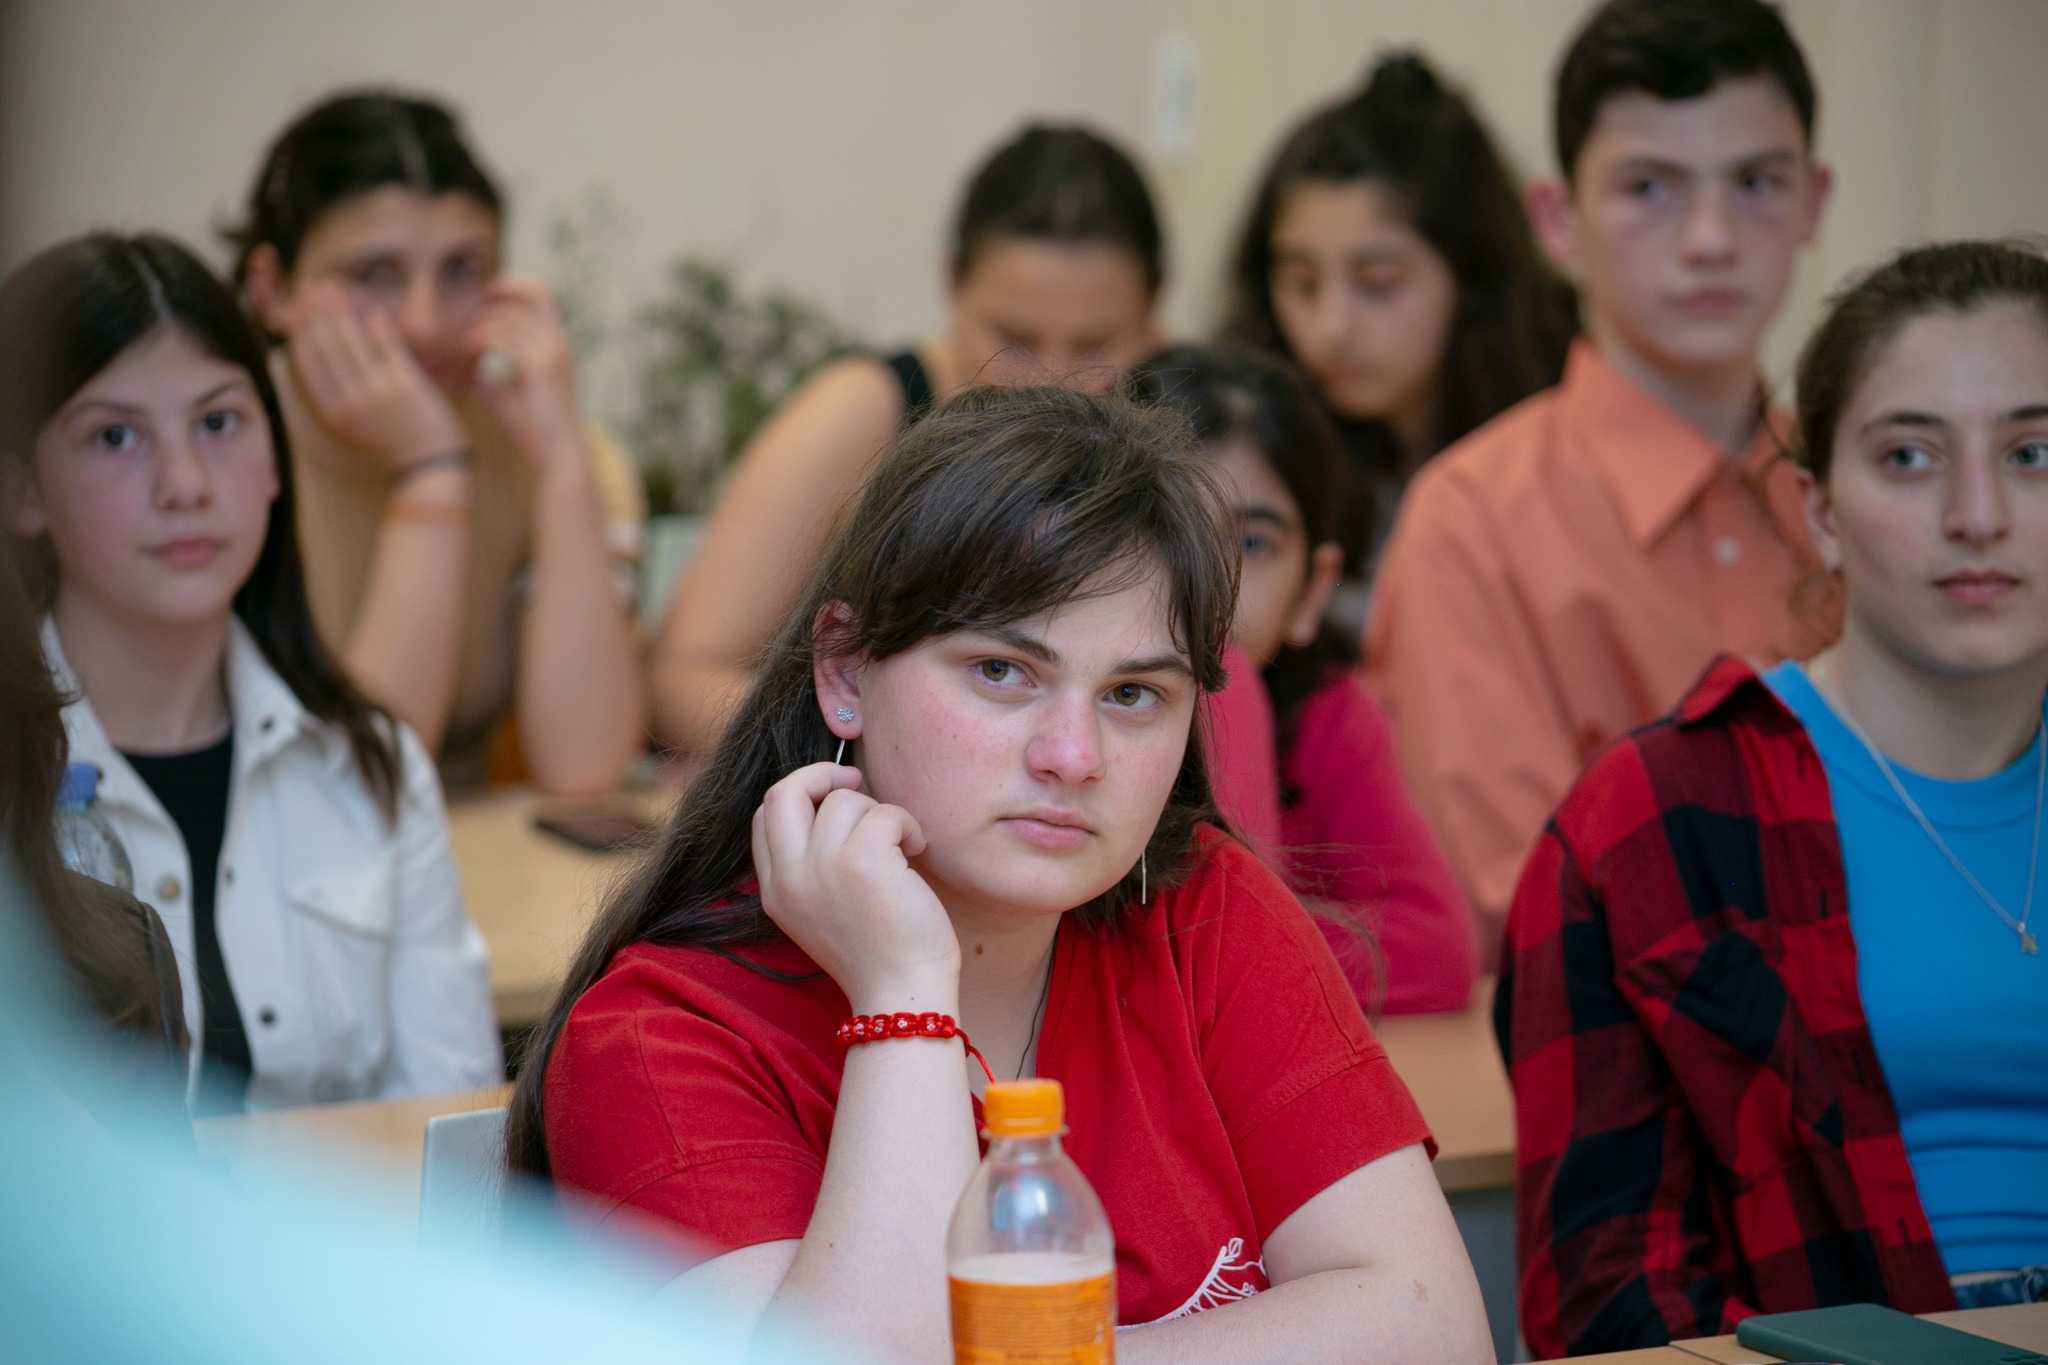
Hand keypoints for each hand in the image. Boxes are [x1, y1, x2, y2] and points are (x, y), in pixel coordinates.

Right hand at [283, 281, 465, 473]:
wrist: (429, 464)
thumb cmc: (389, 441)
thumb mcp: (349, 425)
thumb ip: (331, 393)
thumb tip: (312, 353)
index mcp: (331, 413)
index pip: (306, 363)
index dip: (300, 330)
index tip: (297, 306)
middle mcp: (349, 402)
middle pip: (325, 345)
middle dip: (316, 310)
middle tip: (313, 286)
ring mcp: (377, 392)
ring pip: (351, 340)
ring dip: (341, 308)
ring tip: (336, 288)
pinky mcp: (406, 384)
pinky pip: (386, 345)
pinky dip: (378, 325)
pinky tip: (373, 311)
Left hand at [463, 275, 583, 472]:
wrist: (560, 454)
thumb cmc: (537, 430)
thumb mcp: (513, 398)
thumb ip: (495, 382)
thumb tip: (473, 380)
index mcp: (557, 344)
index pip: (541, 293)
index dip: (511, 288)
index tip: (483, 305)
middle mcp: (558, 341)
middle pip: (534, 289)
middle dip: (500, 291)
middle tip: (472, 312)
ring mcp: (551, 352)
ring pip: (510, 314)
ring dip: (480, 322)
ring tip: (463, 341)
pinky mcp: (538, 368)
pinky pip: (503, 337)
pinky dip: (481, 340)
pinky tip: (469, 352)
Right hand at [751, 763, 960, 1012]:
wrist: (902, 994)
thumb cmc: (879, 952)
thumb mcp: (823, 910)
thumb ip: (813, 865)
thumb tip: (836, 801)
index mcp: (776, 891)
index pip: (765, 816)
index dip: (800, 794)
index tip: (833, 797)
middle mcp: (790, 878)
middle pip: (784, 791)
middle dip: (821, 773)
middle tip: (856, 779)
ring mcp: (822, 869)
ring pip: (845, 799)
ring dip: (881, 812)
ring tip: (902, 845)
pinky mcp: (862, 863)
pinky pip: (884, 811)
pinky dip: (907, 823)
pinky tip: (917, 850)